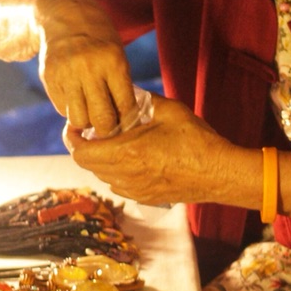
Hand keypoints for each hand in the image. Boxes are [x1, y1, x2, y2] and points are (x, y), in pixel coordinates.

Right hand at [35, 0, 135, 137]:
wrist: (63, 15)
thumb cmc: (98, 39)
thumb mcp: (117, 54)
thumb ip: (121, 84)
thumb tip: (125, 121)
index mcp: (113, 62)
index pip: (124, 106)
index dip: (127, 119)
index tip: (125, 119)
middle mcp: (88, 69)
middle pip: (102, 120)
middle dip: (107, 128)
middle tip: (108, 123)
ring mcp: (66, 74)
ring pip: (79, 119)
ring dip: (86, 120)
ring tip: (90, 110)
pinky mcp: (49, 78)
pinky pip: (62, 109)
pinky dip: (71, 108)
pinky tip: (76, 96)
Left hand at [64, 95, 241, 206]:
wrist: (219, 173)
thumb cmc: (196, 140)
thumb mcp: (168, 110)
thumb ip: (143, 100)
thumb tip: (128, 92)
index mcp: (127, 153)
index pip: (81, 153)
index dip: (71, 139)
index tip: (74, 126)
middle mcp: (126, 175)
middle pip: (88, 166)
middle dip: (84, 147)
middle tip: (92, 131)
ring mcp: (136, 190)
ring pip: (103, 176)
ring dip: (101, 160)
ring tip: (112, 142)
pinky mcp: (146, 197)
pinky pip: (119, 185)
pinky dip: (116, 171)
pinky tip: (130, 158)